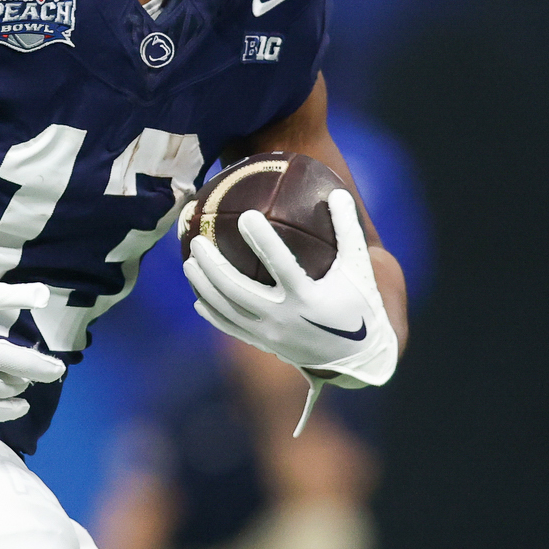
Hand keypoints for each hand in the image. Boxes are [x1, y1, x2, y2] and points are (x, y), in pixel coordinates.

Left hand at [184, 189, 397, 389]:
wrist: (357, 356)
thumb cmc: (358, 304)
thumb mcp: (359, 268)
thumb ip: (348, 231)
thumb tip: (339, 192)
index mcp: (308, 297)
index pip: (281, 265)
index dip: (263, 240)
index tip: (246, 216)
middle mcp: (285, 317)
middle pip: (239, 290)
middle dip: (213, 267)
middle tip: (197, 242)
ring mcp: (271, 334)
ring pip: (228, 310)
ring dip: (205, 287)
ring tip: (189, 263)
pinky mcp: (265, 344)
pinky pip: (231, 328)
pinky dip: (213, 314)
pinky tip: (198, 300)